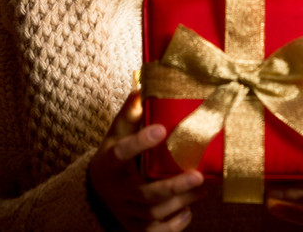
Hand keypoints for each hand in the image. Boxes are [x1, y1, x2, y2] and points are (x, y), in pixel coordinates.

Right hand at [88, 90, 205, 230]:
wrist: (97, 189)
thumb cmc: (114, 155)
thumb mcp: (116, 132)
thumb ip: (130, 112)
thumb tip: (144, 86)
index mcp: (110, 161)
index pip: (121, 152)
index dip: (140, 142)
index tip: (161, 129)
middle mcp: (117, 190)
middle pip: (146, 193)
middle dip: (174, 186)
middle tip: (199, 174)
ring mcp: (125, 211)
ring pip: (155, 212)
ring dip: (182, 201)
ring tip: (205, 186)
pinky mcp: (134, 227)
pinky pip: (155, 231)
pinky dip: (174, 224)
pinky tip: (189, 210)